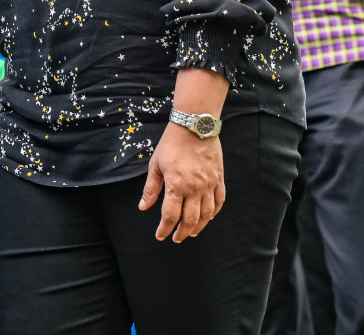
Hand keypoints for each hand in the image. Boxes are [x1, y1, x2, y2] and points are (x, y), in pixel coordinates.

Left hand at [139, 123, 224, 242]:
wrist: (194, 126)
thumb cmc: (172, 144)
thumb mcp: (156, 165)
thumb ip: (151, 188)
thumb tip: (143, 207)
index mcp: (176, 186)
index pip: (170, 216)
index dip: (164, 229)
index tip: (160, 235)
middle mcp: (195, 189)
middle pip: (190, 220)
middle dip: (182, 233)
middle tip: (176, 238)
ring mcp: (209, 185)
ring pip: (206, 214)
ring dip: (198, 226)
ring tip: (191, 232)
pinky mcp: (219, 179)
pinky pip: (219, 201)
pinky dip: (214, 213)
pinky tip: (208, 217)